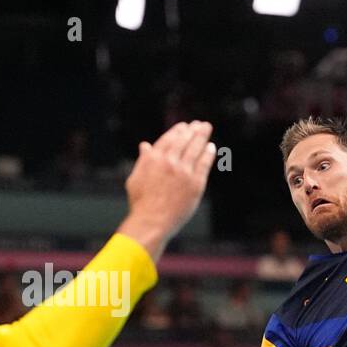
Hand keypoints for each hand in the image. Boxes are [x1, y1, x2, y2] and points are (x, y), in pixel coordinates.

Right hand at [118, 121, 216, 260]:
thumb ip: (143, 161)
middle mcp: (169, 162)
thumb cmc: (141, 203)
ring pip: (195, 148)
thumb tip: (145, 145)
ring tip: (206, 129)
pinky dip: (208, 153)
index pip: (168, 139)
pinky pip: (204, 163)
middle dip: (193, 130)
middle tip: (200, 125)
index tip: (184, 127)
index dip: (177, 131)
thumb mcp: (135, 178)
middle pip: (184, 140)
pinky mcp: (196, 183)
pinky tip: (211, 147)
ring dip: (201, 136)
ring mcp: (184, 172)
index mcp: (153, 159)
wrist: (152, 221)